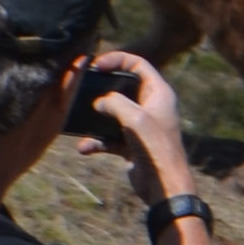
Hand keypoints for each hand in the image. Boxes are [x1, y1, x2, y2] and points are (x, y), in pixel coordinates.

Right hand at [77, 56, 198, 198]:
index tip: (97, 64)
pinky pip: (108, 138)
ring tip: (79, 118)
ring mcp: (140, 127)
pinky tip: (84, 147)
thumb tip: (99, 102)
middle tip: (84, 87)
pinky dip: (96, 142)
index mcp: (159, 93)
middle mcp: (150, 107)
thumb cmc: (155, 147)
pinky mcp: (131, 145)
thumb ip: (114, 102)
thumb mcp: (134, 117)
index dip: (118, 59)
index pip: (139, 65)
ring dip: (95, 118)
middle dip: (103, 88)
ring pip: (113, 114)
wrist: (163, 186)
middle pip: (123, 88)